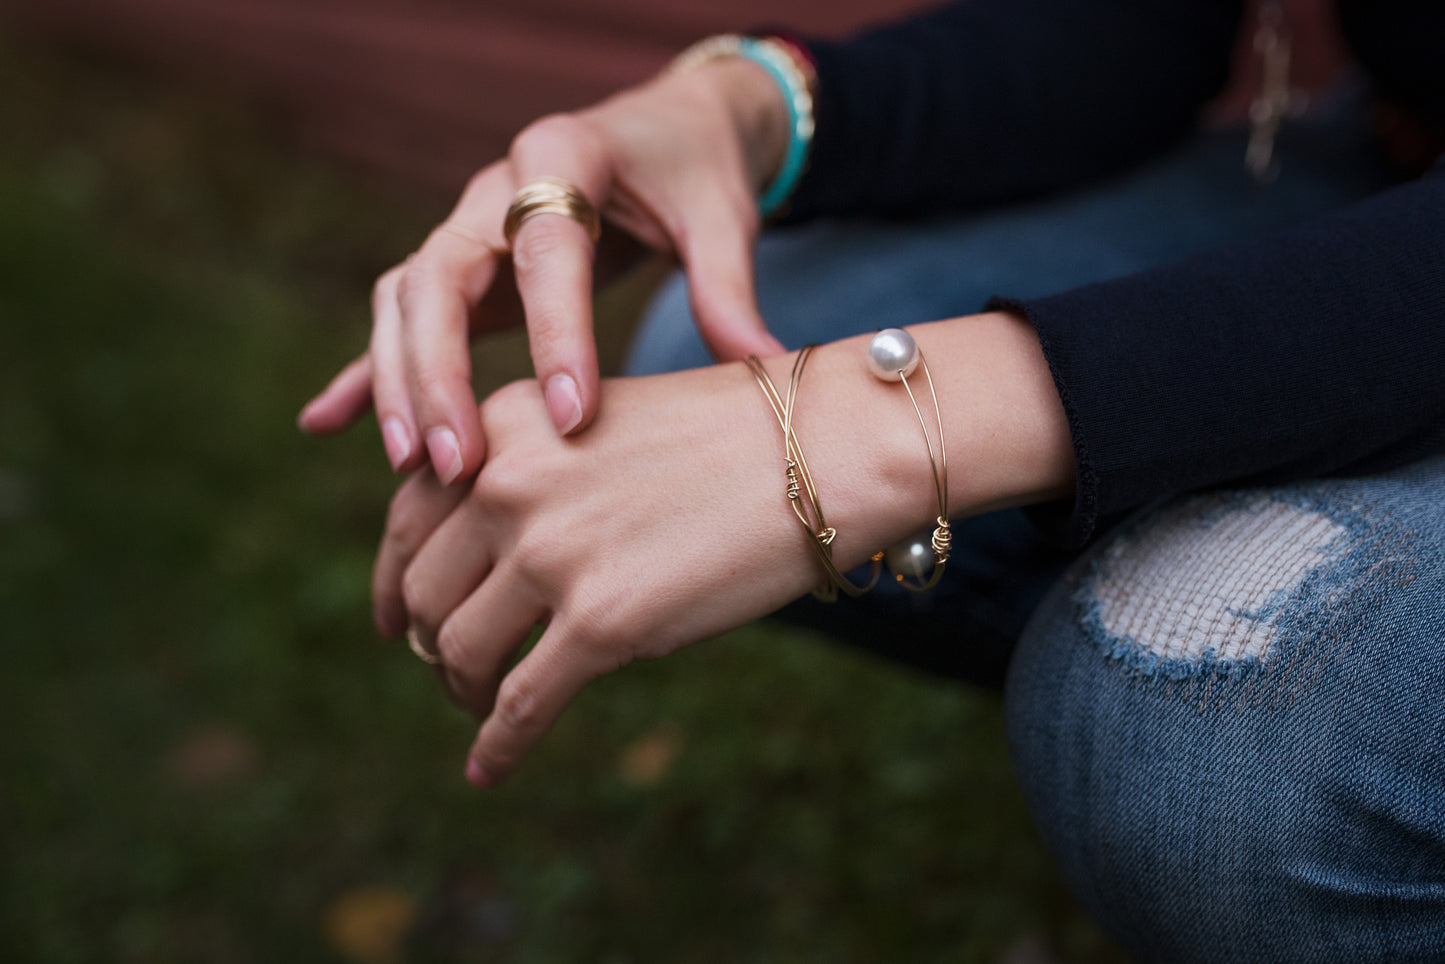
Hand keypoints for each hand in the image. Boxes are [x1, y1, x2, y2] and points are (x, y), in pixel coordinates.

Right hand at [298, 59, 790, 482]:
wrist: (664, 129)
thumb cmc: (695, 171)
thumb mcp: (723, 216)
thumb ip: (730, 287)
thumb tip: (763, 368)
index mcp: (564, 156)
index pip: (546, 247)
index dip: (555, 333)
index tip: (575, 420)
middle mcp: (498, 187)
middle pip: (440, 273)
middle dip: (440, 370)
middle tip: (457, 463)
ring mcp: (467, 225)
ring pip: (405, 298)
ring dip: (399, 380)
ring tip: (415, 468)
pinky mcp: (460, 266)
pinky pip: (399, 318)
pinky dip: (366, 369)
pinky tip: (327, 422)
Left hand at [378, 365, 840, 786]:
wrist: (829, 446)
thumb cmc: (736, 433)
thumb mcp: (607, 421)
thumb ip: (538, 470)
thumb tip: (493, 558)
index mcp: (505, 423)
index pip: (410, 512)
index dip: (398, 579)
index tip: (399, 618)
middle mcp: (507, 480)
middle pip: (427, 589)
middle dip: (431, 642)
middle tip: (450, 671)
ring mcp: (551, 552)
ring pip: (461, 651)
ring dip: (462, 692)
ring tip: (480, 711)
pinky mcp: (601, 622)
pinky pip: (520, 704)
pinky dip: (496, 746)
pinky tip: (488, 770)